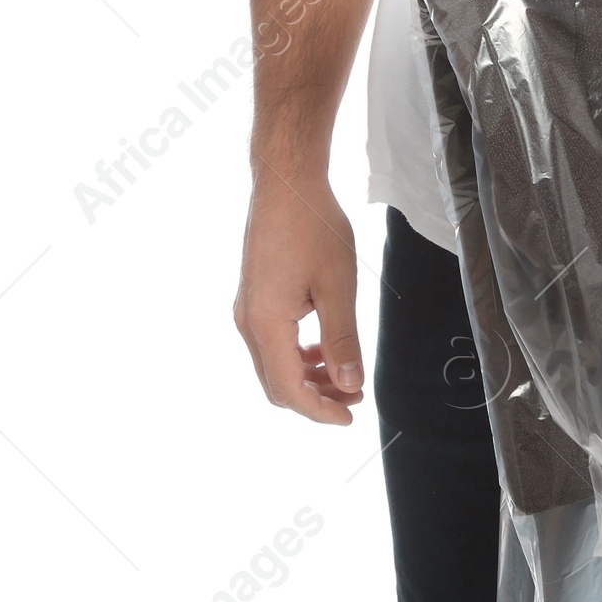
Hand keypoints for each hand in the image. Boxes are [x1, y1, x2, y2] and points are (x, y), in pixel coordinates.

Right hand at [234, 165, 364, 424]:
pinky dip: (297, 356)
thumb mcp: (338, 287)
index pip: (289, 389)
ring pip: (273, 365)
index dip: (320, 411)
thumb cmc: (312, 226)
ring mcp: (247, 310)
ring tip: (345, 376)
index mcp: (266, 323)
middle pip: (276, 384)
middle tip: (354, 397)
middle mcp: (248, 321)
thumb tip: (349, 384)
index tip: (350, 417)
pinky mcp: (253, 298)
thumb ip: (342, 340)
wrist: (286, 184)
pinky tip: (324, 349)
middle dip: (315, 398)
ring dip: (308, 378)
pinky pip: (271, 343)